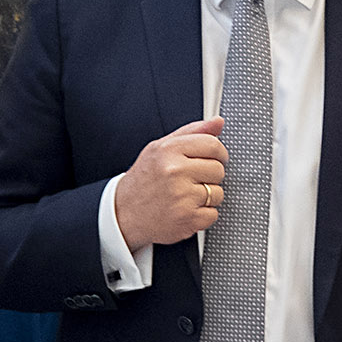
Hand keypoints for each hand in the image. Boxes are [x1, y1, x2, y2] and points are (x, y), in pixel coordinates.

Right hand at [114, 118, 228, 250]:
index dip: (218, 153)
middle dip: (210, 176)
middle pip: (218, 169)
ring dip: (208, 197)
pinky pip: (213, 214)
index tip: (213, 159)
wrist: (123, 214)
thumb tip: (217, 122)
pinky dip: (203, 215)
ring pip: (218, 193)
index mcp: (169, 151)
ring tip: (186, 196)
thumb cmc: (144, 180)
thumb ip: (191, 132)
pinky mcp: (188, 219)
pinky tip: (186, 210)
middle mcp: (175, 172)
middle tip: (192, 181)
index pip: (213, 145)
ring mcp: (182, 196)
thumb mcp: (160, 148)